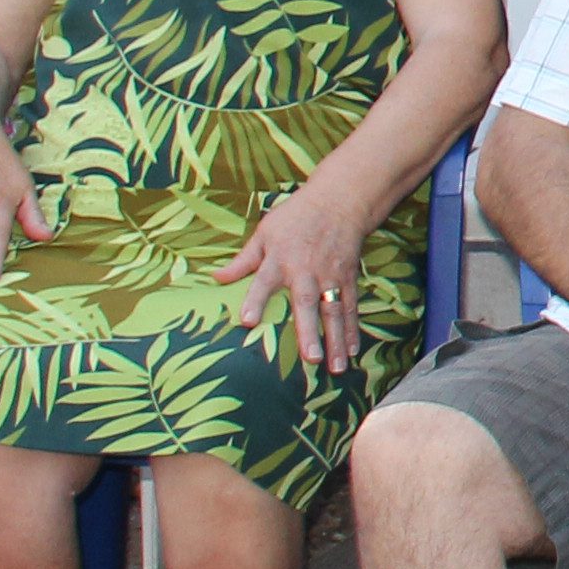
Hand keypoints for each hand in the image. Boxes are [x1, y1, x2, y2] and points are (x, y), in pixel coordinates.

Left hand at [216, 185, 371, 369]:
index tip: (246, 321)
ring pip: (334, 311)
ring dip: (336, 340)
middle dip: (309, 331)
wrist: (338, 201)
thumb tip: (215, 278)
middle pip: (307, 302)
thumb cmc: (296, 217)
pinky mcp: (348, 278)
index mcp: (279, 259)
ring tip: (336, 367)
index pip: (263, 281)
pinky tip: (353, 350)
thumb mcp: (264, 232)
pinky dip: (353, 329)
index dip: (254, 300)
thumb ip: (243, 260)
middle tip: (310, 358)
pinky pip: (351, 307)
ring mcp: (330, 276)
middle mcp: (306, 270)